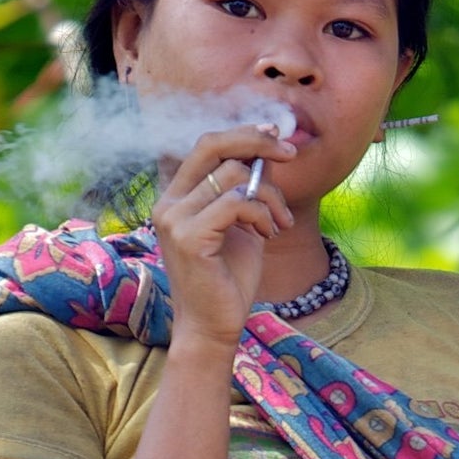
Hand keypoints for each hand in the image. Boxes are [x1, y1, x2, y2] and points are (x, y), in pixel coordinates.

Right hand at [152, 125, 295, 350]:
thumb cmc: (228, 277)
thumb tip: (268, 149)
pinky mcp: (188, 237)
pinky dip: (262, 214)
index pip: (206, 145)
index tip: (276, 135)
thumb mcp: (242, 223)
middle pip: (212, 145)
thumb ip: (247, 188)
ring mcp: (173, 219)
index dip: (243, 133)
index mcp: (176, 196)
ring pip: (234, 175)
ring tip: (278, 223)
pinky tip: (268, 234)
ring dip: (270, 196)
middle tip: (290, 154)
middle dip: (257, 142)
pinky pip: (237, 202)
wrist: (213, 326)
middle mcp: (168, 203)